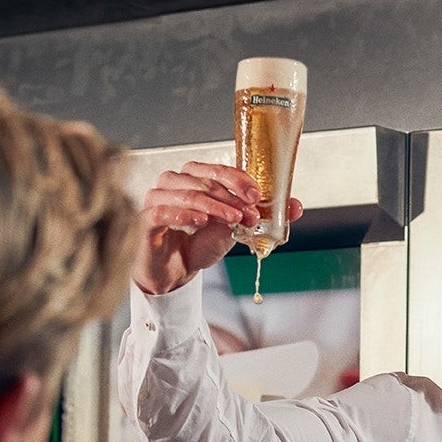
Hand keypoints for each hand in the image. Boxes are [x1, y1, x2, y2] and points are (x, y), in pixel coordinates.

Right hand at [136, 161, 303, 294]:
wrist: (175, 272)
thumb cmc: (200, 244)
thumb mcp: (235, 230)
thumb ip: (260, 216)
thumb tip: (295, 206)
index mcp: (196, 177)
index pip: (218, 169)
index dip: (238, 180)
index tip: (257, 195)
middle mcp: (175, 181)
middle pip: (204, 179)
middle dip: (231, 197)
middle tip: (250, 214)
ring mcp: (157, 197)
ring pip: (187, 193)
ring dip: (213, 206)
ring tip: (232, 220)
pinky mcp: (146, 218)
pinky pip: (163, 210)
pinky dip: (183, 214)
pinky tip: (200, 221)